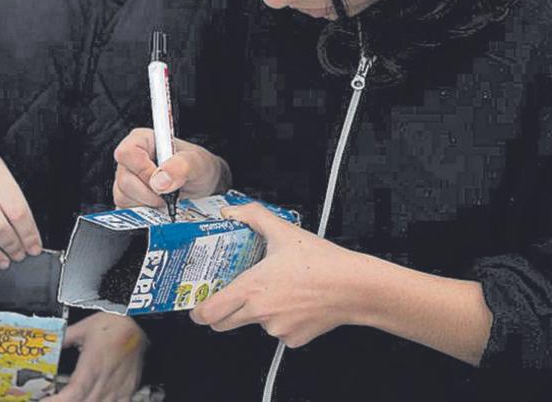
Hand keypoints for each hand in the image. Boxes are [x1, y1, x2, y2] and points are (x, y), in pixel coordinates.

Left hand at [45, 314, 146, 401]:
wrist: (140, 321)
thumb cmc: (114, 323)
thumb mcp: (83, 328)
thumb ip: (63, 338)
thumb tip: (49, 341)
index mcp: (92, 365)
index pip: (73, 393)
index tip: (46, 401)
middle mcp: (105, 380)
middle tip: (58, 397)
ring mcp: (118, 388)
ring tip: (73, 398)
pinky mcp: (128, 390)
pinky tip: (95, 401)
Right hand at [112, 128, 230, 208]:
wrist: (203, 186)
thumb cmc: (198, 167)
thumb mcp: (197, 162)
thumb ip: (181, 166)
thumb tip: (159, 181)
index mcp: (143, 140)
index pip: (127, 153)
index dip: (142, 170)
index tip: (161, 181)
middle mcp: (131, 159)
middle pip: (124, 180)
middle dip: (149, 193)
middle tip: (168, 194)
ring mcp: (127, 180)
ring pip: (123, 197)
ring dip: (147, 204)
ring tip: (166, 199)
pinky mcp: (128, 199)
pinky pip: (126, 211)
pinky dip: (144, 214)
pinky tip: (159, 207)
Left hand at [190, 203, 355, 347]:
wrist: (354, 287)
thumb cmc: (322, 262)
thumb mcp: (284, 230)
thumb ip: (252, 216)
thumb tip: (232, 211)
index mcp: (252, 289)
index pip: (209, 313)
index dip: (198, 311)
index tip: (196, 305)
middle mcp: (261, 314)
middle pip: (224, 324)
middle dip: (220, 313)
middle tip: (227, 296)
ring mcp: (277, 330)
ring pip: (255, 324)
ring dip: (257, 312)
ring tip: (276, 290)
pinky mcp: (294, 340)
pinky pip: (278, 331)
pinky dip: (281, 319)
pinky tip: (294, 301)